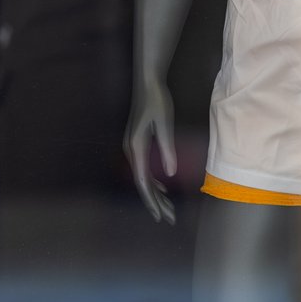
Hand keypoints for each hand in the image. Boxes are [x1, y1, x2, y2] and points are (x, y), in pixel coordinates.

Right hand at [124, 78, 177, 222]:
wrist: (147, 83)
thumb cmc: (157, 101)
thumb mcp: (165, 124)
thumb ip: (167, 148)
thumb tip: (169, 174)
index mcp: (137, 148)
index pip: (144, 182)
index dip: (152, 201)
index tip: (160, 216)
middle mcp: (131, 151)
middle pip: (143, 183)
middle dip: (156, 202)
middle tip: (169, 218)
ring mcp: (132, 147)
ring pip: (143, 177)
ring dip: (155, 193)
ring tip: (168, 208)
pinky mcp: (136, 143)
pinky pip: (144, 168)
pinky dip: (153, 180)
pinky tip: (162, 186)